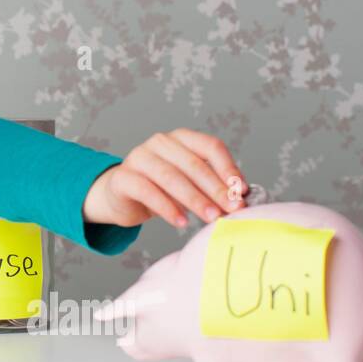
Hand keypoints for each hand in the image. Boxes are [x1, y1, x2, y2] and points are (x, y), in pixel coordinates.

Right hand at [82, 128, 247, 229]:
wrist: (121, 198)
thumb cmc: (161, 190)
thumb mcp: (188, 183)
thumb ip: (210, 186)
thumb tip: (240, 198)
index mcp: (180, 139)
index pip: (210, 146)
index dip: (229, 168)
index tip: (241, 191)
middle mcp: (159, 143)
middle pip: (193, 164)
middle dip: (216, 189)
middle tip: (232, 209)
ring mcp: (138, 157)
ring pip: (171, 177)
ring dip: (195, 200)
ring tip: (211, 217)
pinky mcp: (122, 177)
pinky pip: (147, 191)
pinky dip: (167, 208)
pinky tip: (181, 222)